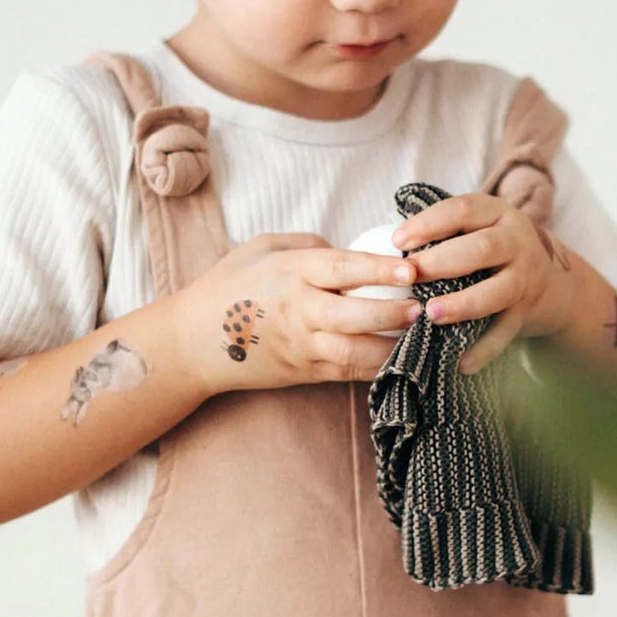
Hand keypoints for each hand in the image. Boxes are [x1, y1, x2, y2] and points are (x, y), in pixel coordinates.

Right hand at [175, 233, 419, 396]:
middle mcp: (299, 312)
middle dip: (394, 314)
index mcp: (291, 273)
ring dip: (393, 346)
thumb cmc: (229, 286)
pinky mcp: (306, 373)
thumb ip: (310, 244)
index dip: (378, 270)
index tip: (410, 269)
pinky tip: (406, 358)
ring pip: (356, 352)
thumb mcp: (262, 248)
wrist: (193, 343)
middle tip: (423, 308)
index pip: (341, 269)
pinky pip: (349, 372)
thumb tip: (351, 249)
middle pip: (354, 316)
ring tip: (422, 336)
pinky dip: (379, 367)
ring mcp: (303, 346)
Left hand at [391, 195, 577, 373]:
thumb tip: (387, 245)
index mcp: (497, 214)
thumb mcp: (475, 228)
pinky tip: (460, 364)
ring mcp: (525, 279)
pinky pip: (505, 332)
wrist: (546, 285)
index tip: (397, 240)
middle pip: (482, 249)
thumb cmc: (489, 252)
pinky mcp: (526, 313)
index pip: (462, 210)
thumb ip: (442, 231)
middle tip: (410, 277)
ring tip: (431, 314)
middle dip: (442, 262)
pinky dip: (484, 349)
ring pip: (497, 291)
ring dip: (463, 303)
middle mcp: (516, 243)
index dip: (430, 223)